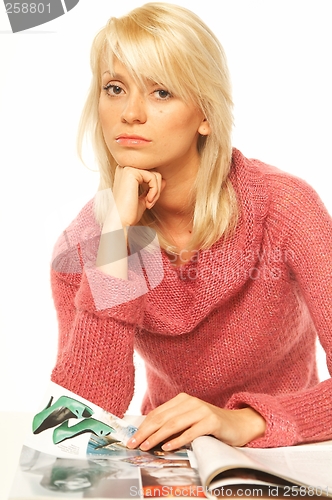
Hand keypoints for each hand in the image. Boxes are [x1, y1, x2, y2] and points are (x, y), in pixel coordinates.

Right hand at [112, 165, 164, 226]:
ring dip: (156, 191)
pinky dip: (155, 191)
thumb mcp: (144, 199)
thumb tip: (163, 180)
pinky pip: (153, 177)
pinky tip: (148, 201)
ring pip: (155, 174)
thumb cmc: (129, 213)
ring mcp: (127, 168)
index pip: (149, 173)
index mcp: (126, 173)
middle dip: (157, 188)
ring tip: (149, 203)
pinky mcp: (131, 172)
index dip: (155, 187)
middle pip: (153, 171)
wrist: (120, 221)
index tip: (150, 202)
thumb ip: (152, 188)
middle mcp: (125, 167)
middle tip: (151, 203)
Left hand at [126, 393, 265, 450]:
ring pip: (174, 424)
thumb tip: (148, 435)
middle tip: (134, 444)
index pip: (157, 413)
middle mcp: (190, 402)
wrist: (238, 424)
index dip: (143, 426)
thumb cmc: (210, 425)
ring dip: (158, 436)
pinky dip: (178, 440)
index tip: (132, 438)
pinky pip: (191, 431)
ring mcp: (201, 410)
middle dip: (146, 432)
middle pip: (163, 418)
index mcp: (182, 400)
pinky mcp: (211, 421)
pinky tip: (168, 447)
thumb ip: (172, 423)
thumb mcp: (189, 420)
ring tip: (147, 446)